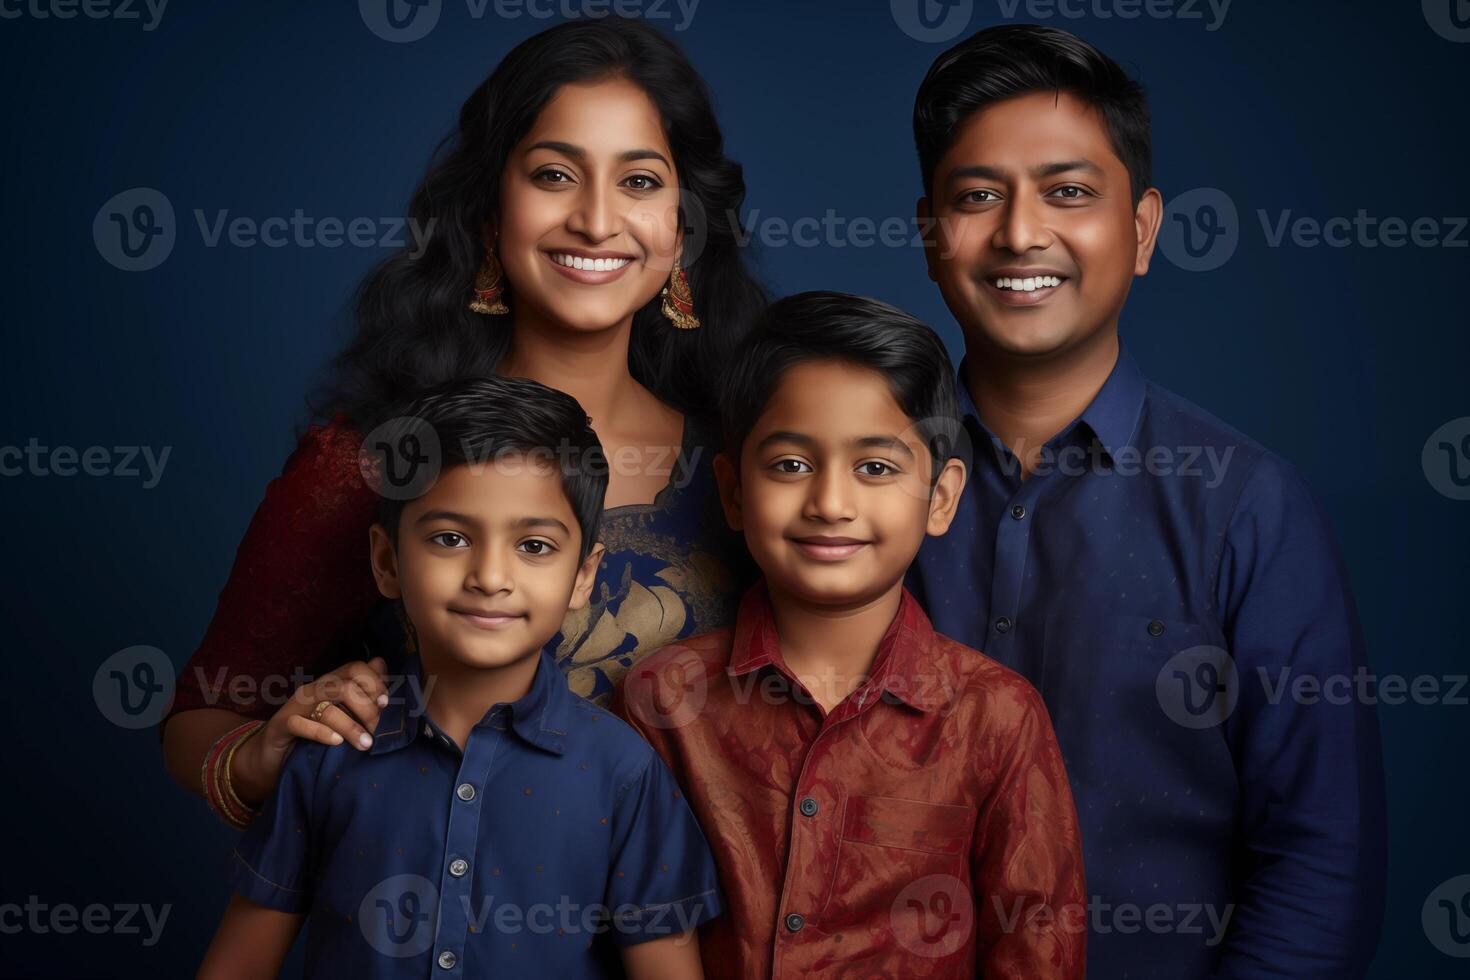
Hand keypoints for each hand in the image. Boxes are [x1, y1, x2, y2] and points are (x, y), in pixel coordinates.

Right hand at [230, 657, 390, 807]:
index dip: (374, 683)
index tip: (387, 704)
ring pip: (327, 707)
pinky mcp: (280, 726)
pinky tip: (337, 743)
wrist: (270, 756)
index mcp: (329, 683)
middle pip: (344, 687)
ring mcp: (295, 706)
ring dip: (351, 726)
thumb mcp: (340, 713)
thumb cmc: (312, 733)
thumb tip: (381, 663)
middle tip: (377, 732)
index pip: (355, 668)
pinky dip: (321, 733)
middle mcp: (313, 690)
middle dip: (366, 709)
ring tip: (366, 744)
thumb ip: (361, 691)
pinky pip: (300, 724)